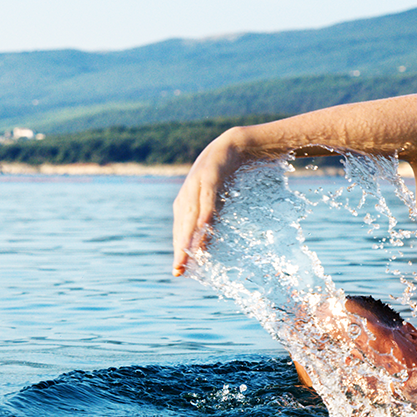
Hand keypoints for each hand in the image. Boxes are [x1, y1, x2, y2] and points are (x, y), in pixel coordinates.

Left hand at [171, 129, 246, 275]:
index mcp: (186, 202)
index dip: (179, 251)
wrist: (237, 144)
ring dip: (189, 234)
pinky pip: (208, 195)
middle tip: (179, 270)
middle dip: (180, 248)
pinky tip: (204, 225)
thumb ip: (211, 220)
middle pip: (182, 226)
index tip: (179, 272)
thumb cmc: (227, 175)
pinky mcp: (211, 174)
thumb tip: (207, 244)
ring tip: (187, 254)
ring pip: (192, 213)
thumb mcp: (218, 200)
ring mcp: (197, 183)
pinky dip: (206, 210)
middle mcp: (187, 194)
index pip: (180, 231)